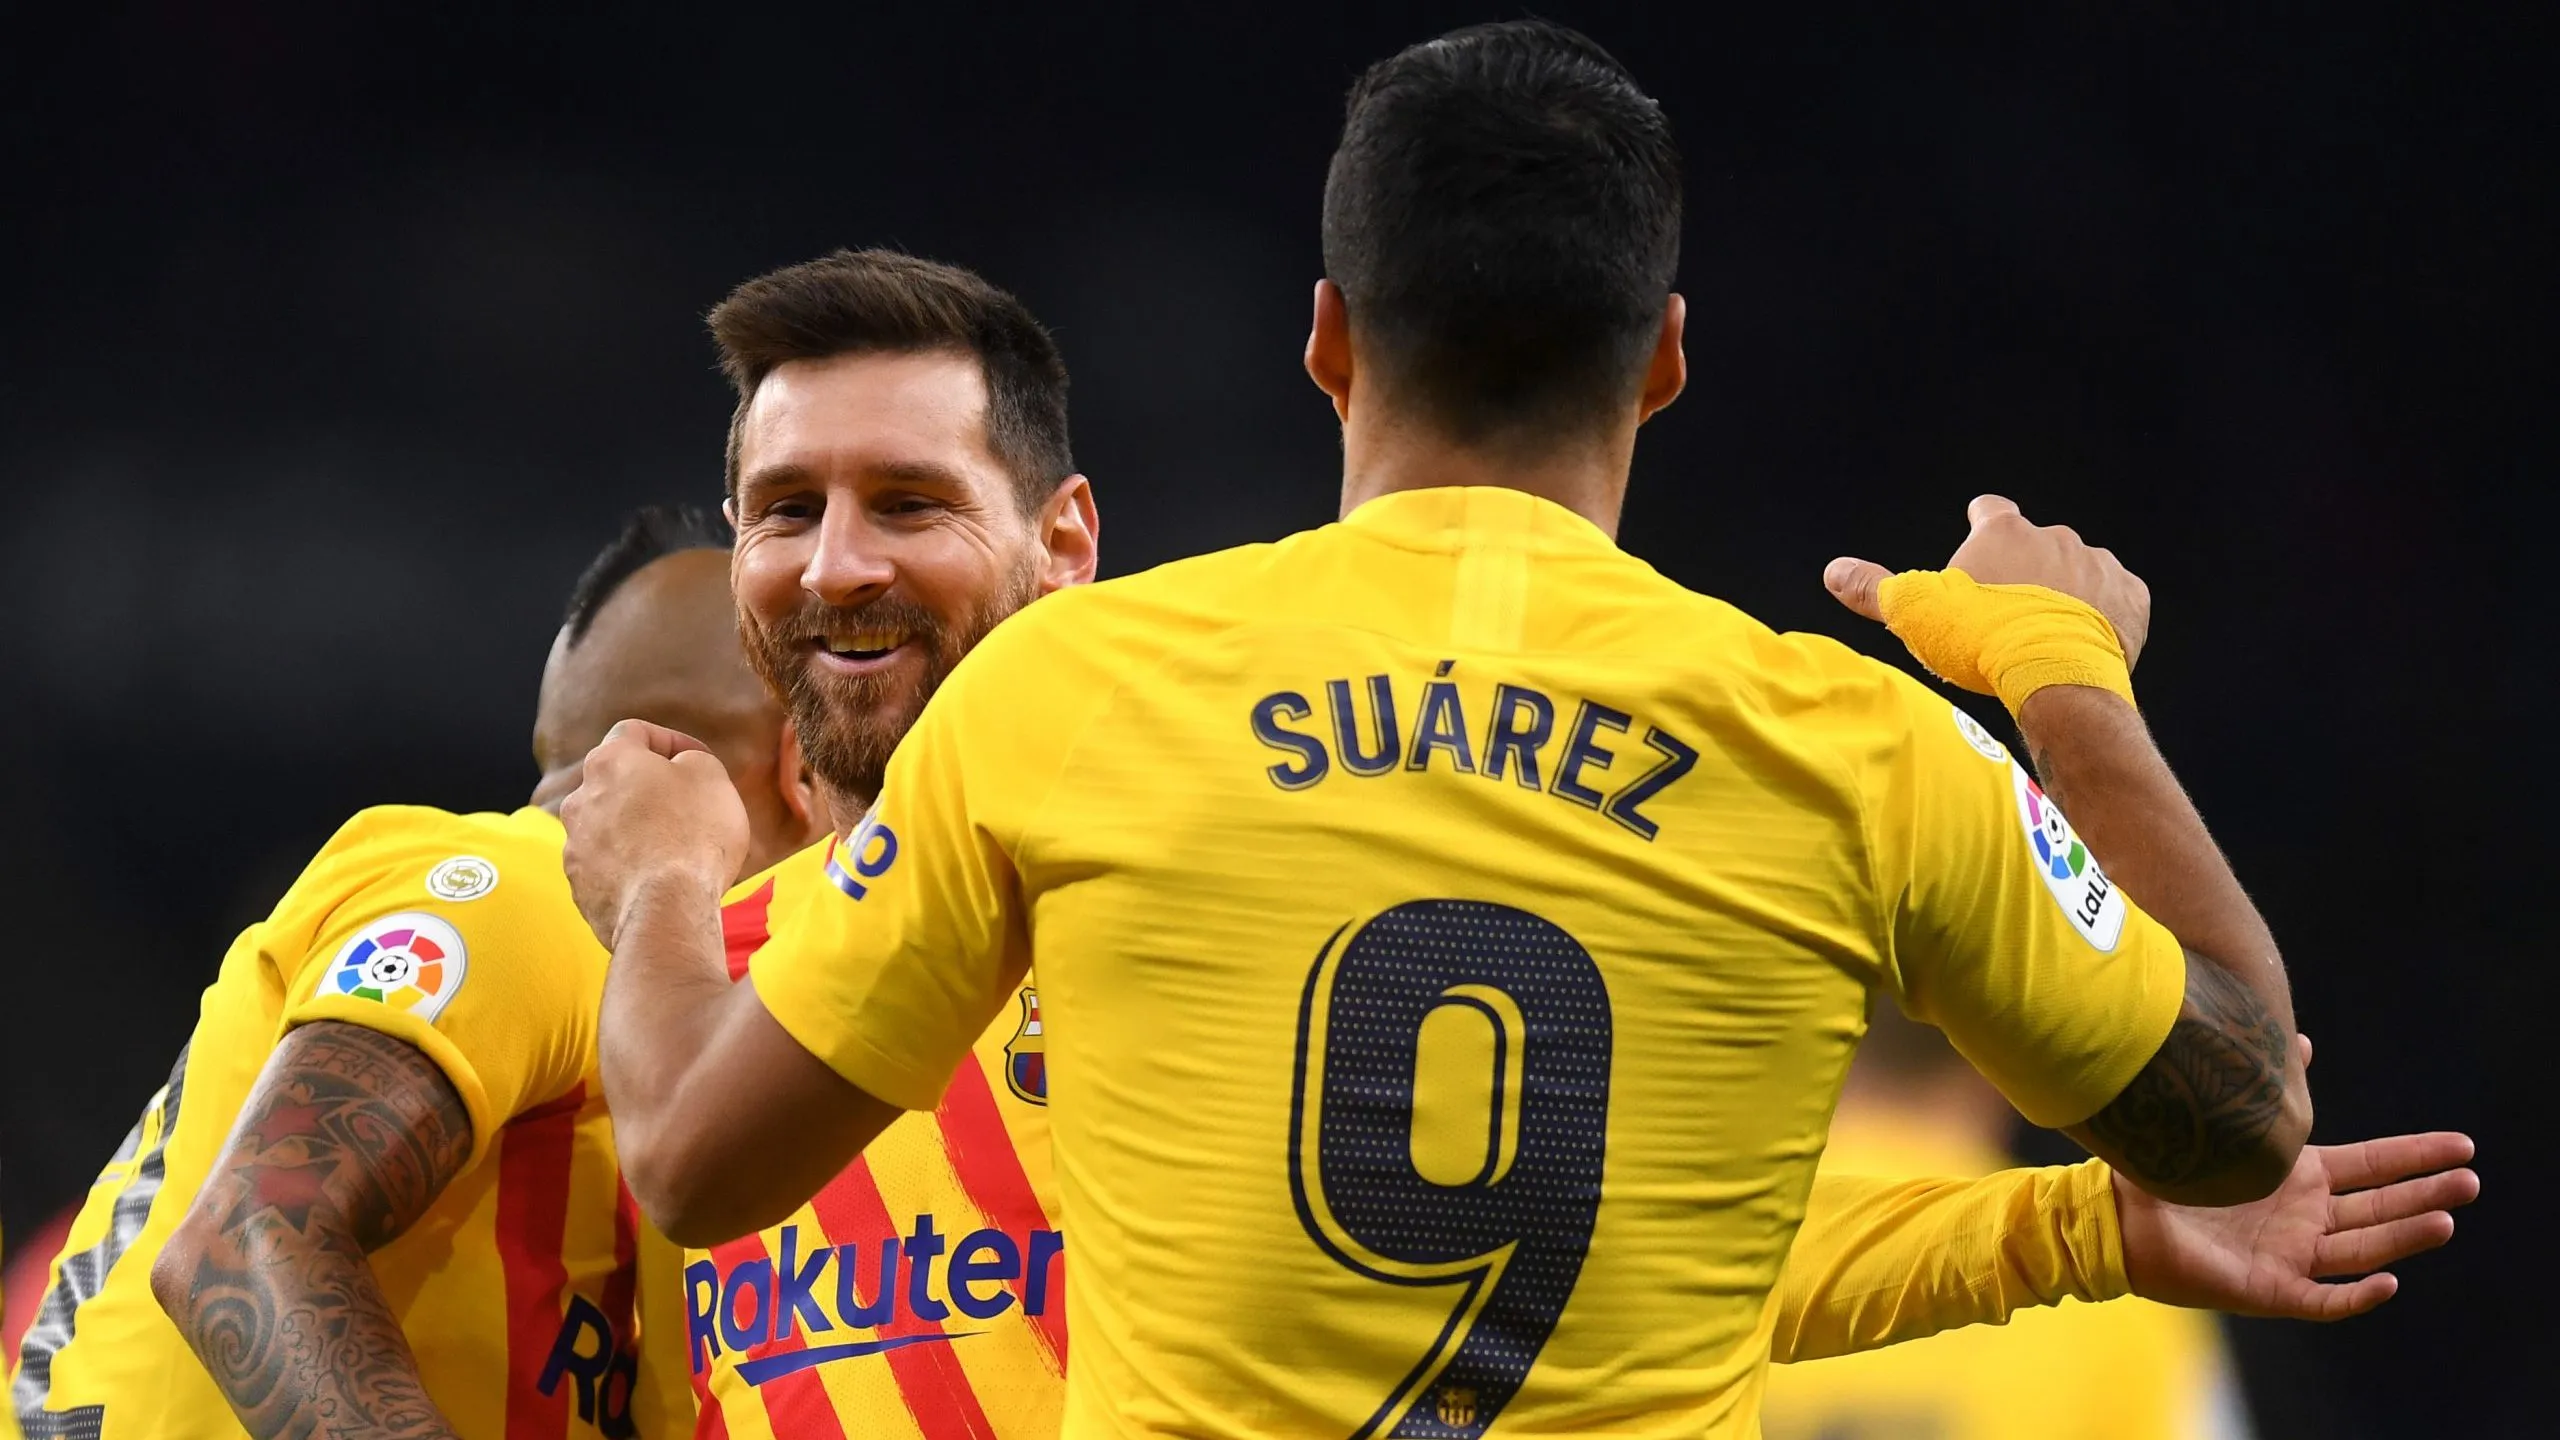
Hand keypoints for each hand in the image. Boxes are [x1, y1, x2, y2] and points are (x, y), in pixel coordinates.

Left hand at [561, 719, 749, 947]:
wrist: (664, 910)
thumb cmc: (692, 834)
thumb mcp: (711, 776)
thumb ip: (691, 759)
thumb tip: (679, 766)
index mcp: (609, 762)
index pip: (634, 732)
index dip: (670, 740)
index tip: (696, 759)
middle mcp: (580, 799)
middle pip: (615, 782)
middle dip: (647, 789)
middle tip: (685, 805)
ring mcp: (574, 846)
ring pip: (607, 826)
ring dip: (634, 829)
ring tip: (672, 849)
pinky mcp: (579, 886)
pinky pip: (606, 866)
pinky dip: (628, 867)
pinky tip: (656, 880)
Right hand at [1825, 495, 2152, 669]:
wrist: (2055, 673)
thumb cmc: (1980, 640)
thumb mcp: (1914, 614)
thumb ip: (1872, 589)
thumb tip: (1832, 570)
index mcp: (2004, 532)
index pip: (1990, 509)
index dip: (1982, 522)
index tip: (1980, 536)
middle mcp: (2056, 536)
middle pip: (2038, 545)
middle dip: (2026, 570)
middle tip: (2008, 614)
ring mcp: (2099, 564)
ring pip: (2080, 571)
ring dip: (2067, 593)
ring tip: (2047, 634)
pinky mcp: (2132, 596)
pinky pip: (2119, 598)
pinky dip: (2105, 614)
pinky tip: (2085, 640)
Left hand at [2114, 1036, 2478, 1318]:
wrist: (2116, 1217)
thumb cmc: (2165, 1169)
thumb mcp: (2220, 1122)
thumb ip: (2261, 1087)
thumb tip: (2297, 1040)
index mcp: (2299, 1177)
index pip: (2373, 1165)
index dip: (2416, 1156)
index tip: (2461, 1146)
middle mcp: (2305, 1217)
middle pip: (2380, 1206)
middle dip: (2425, 1193)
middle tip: (2470, 1181)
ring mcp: (2292, 1255)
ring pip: (2364, 1250)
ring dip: (2404, 1237)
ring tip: (2445, 1221)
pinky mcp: (2271, 1290)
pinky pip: (2323, 1299)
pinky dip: (2356, 1295)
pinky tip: (2388, 1283)